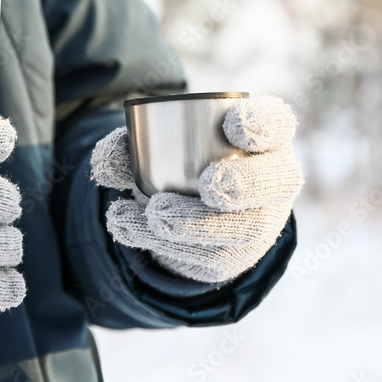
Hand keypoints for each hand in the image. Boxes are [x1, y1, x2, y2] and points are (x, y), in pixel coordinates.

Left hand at [90, 95, 302, 282]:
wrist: (186, 213)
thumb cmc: (180, 163)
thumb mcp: (155, 148)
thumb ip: (127, 148)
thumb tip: (105, 161)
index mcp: (262, 136)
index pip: (276, 123)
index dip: (262, 123)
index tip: (233, 125)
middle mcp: (274, 178)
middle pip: (277, 182)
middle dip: (245, 183)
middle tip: (209, 185)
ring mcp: (261, 220)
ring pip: (244, 228)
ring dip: (198, 223)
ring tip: (156, 214)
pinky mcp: (235, 256)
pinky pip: (210, 257)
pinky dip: (163, 244)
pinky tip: (127, 228)